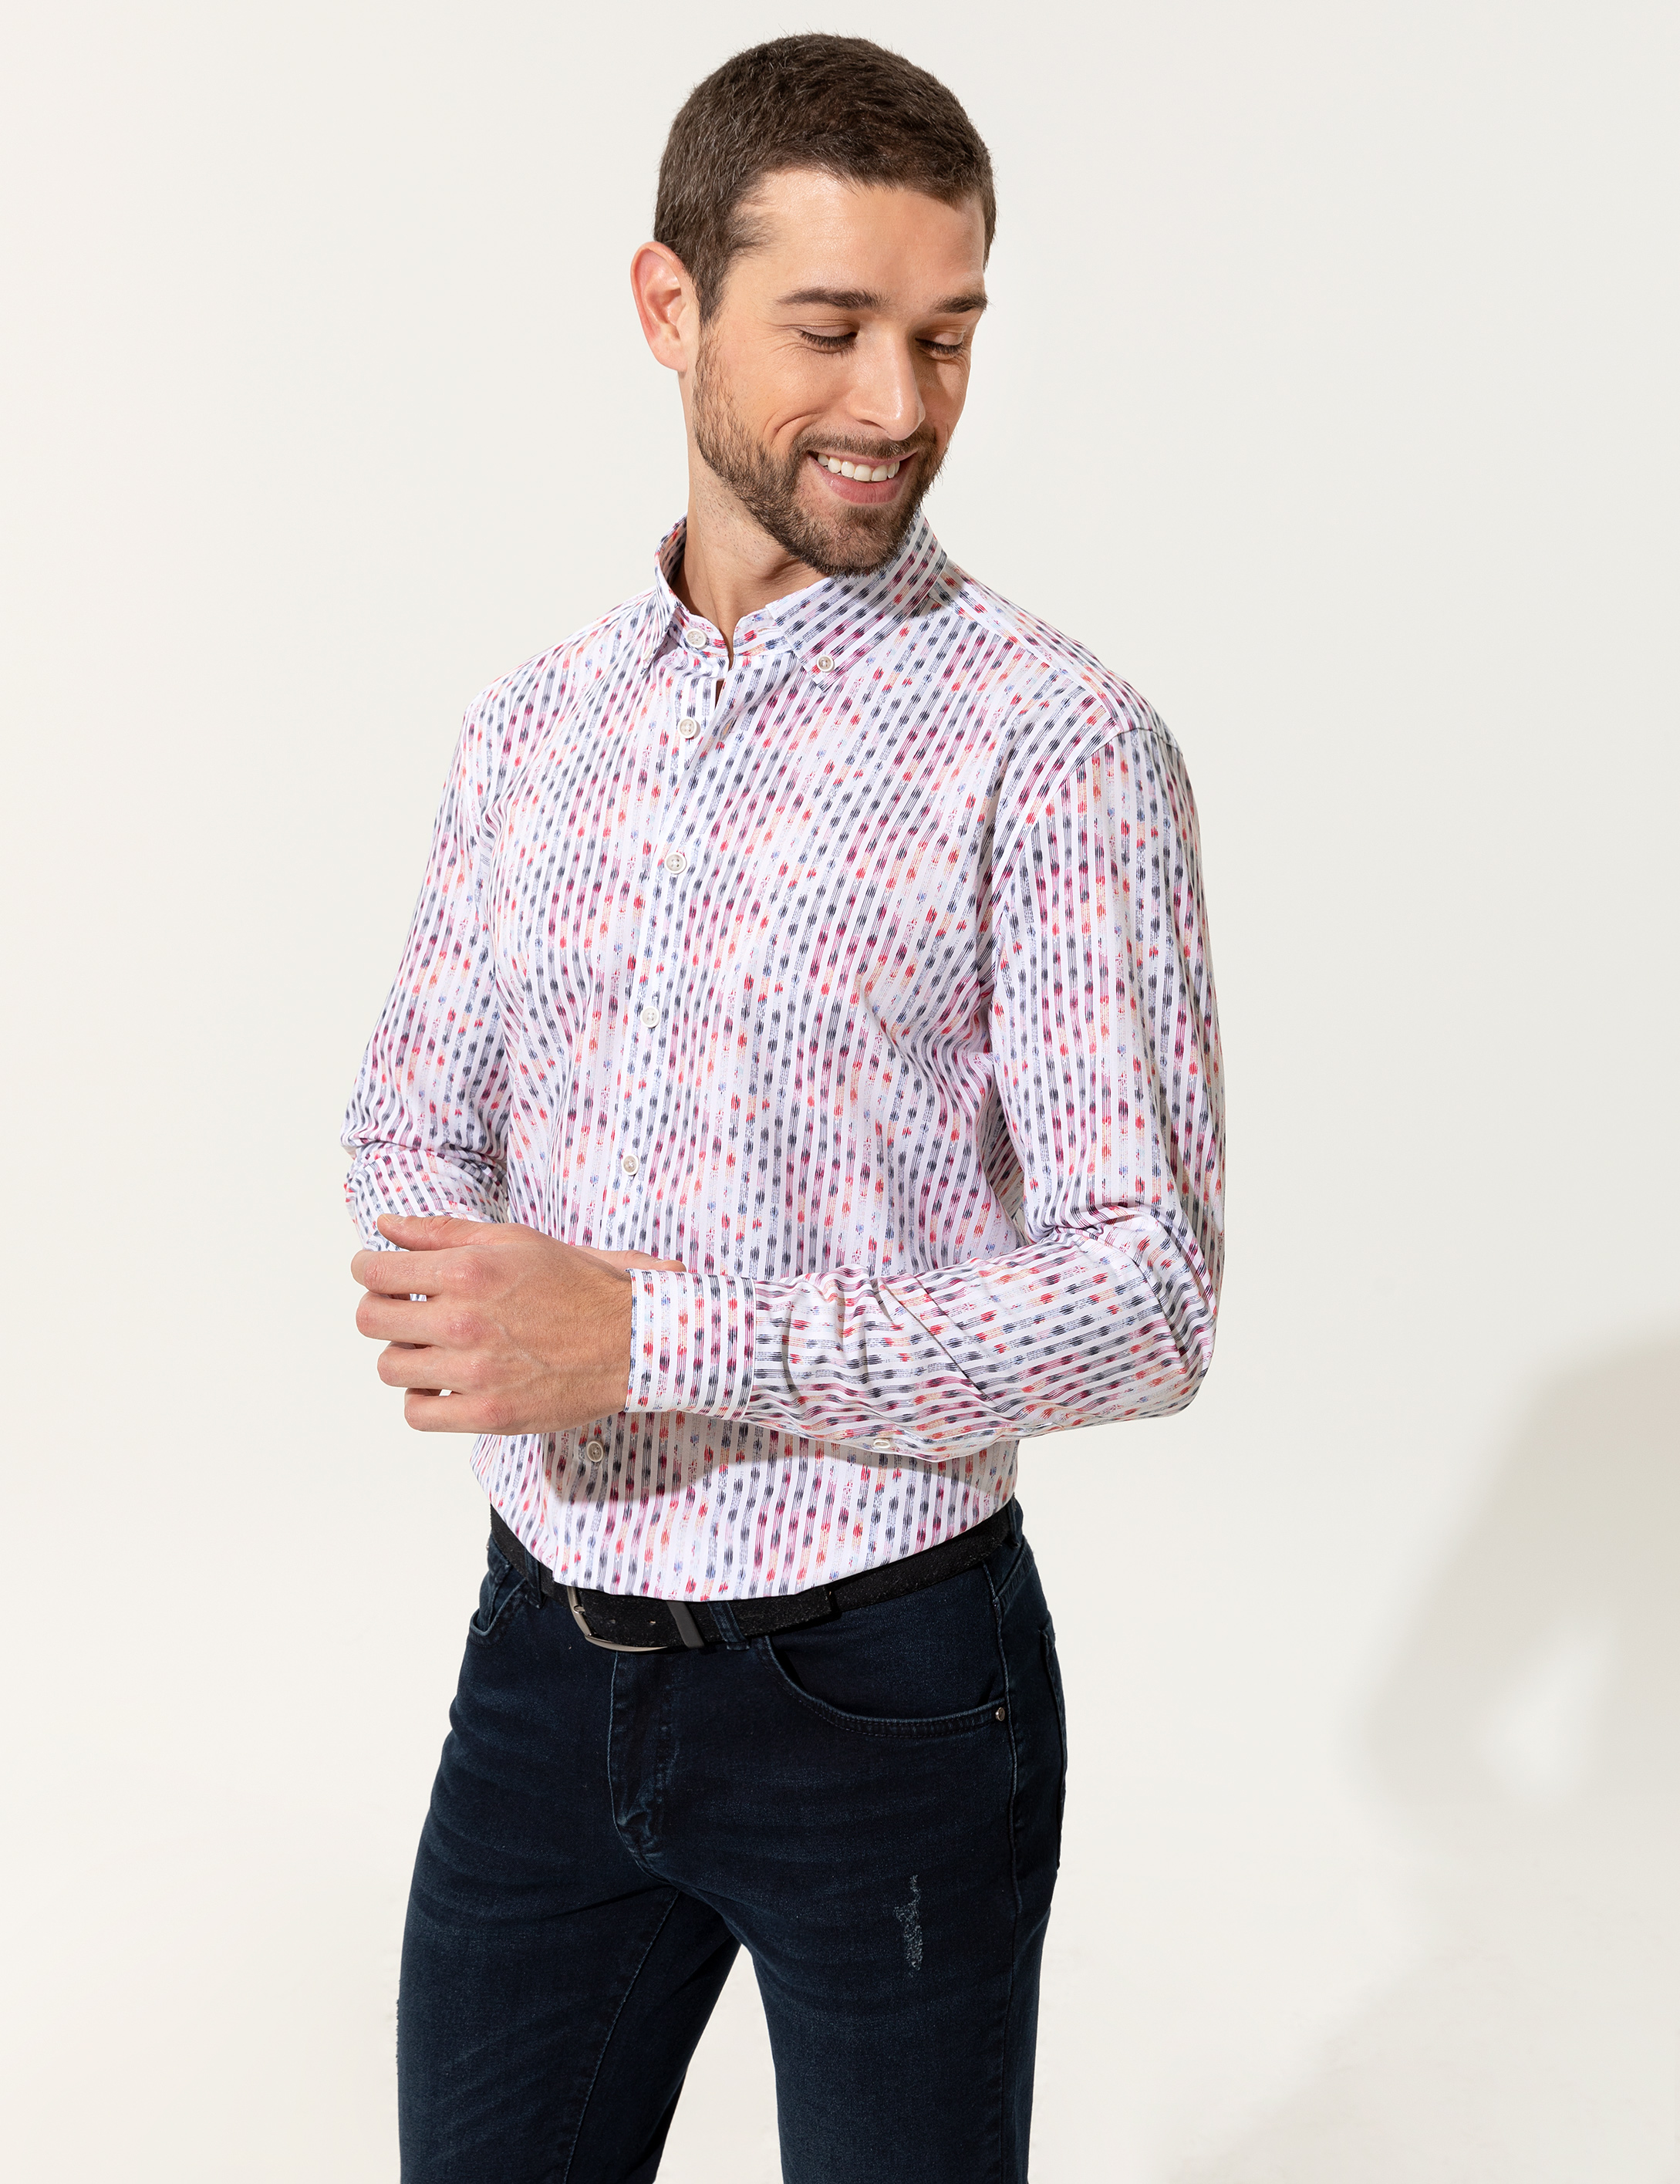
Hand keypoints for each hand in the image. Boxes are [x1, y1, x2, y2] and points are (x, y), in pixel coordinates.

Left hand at [351, 1215, 683, 1434]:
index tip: (379, 1273)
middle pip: (371, 1320)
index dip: (368, 1269)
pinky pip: (416, 1412)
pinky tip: (444, 1381)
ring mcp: (475, 1373)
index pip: (375, 1272)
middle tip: (405, 1309)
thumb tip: (385, 1226)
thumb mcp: (512, 1241)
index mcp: (468, 1271)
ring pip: (389, 1367)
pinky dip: (422, 1398)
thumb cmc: (576, 1285)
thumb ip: (442, 1232)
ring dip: (403, 1354)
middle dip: (381, 1309)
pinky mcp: (488, 1414)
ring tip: (432, 1347)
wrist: (631, 1340)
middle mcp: (465, 1322)